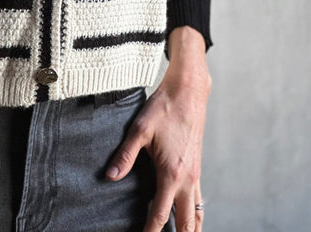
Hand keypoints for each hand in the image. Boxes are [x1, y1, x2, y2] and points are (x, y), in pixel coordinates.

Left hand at [106, 27, 210, 231]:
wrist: (188, 92)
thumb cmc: (164, 108)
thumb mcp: (140, 129)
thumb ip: (125, 155)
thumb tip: (110, 176)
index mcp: (171, 174)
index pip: (161, 215)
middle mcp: (188, 179)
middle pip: (186, 223)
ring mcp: (195, 175)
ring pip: (197, 214)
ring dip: (190, 229)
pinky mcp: (197, 168)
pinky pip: (200, 200)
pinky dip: (196, 214)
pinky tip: (188, 216)